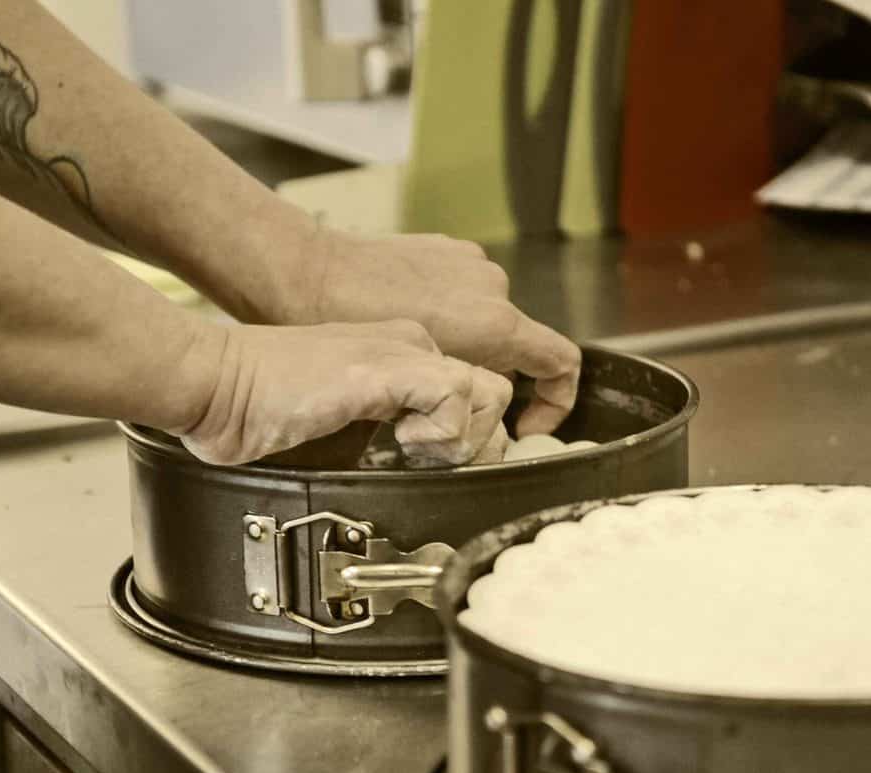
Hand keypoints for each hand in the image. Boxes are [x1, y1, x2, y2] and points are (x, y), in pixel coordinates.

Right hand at [176, 321, 512, 466]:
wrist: (214, 386)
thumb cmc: (261, 412)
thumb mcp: (346, 433)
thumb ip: (392, 442)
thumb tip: (433, 474)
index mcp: (403, 357)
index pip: (477, 393)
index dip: (471, 440)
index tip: (436, 465)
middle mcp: (412, 346)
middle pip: (493, 395)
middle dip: (475, 444)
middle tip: (428, 464)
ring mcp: (403, 351)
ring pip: (487, 395)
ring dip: (460, 441)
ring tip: (411, 451)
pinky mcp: (388, 367)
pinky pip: (456, 397)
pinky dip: (441, 433)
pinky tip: (400, 440)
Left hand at [271, 220, 581, 436]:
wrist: (307, 274)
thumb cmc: (353, 331)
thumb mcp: (420, 381)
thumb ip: (469, 387)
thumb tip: (486, 400)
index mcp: (496, 323)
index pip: (563, 364)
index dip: (556, 404)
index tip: (525, 425)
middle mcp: (494, 287)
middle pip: (517, 349)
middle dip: (490, 378)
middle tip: (445, 401)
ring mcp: (470, 262)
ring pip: (487, 323)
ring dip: (466, 348)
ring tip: (417, 363)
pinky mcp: (444, 247)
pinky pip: (462, 292)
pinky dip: (447, 315)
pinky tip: (404, 327)